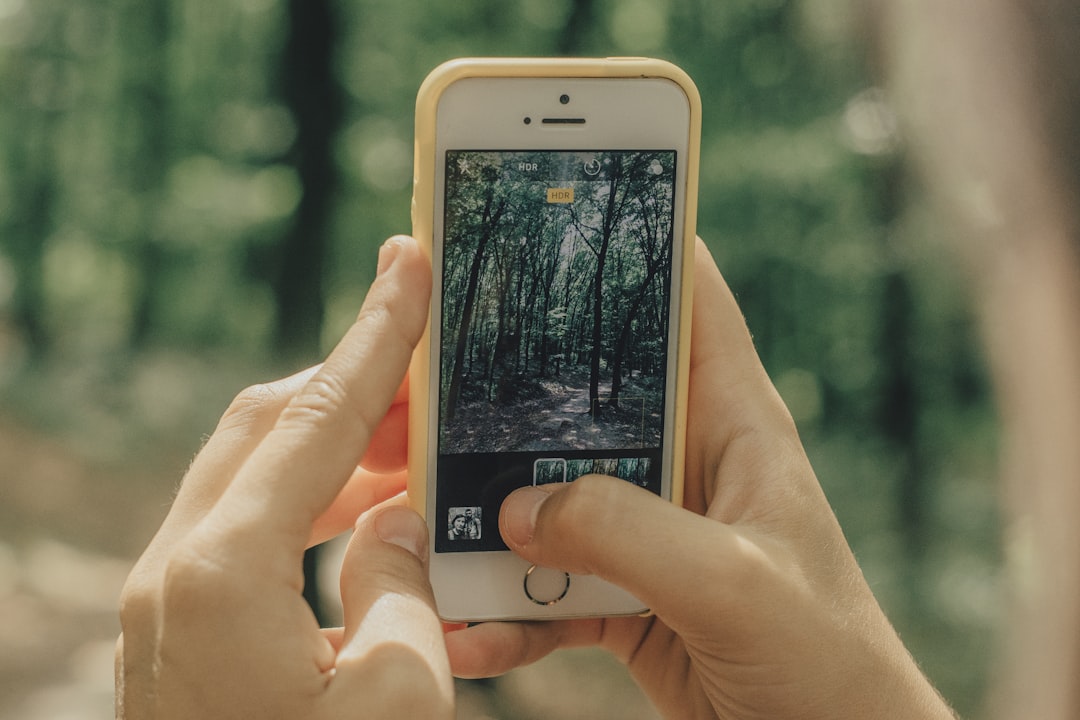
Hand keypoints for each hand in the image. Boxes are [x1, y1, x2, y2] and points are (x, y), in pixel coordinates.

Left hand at [116, 236, 452, 719]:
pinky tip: (371, 517)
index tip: (408, 268)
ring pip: (251, 475)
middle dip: (351, 383)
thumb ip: (400, 585)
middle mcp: (174, 570)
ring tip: (418, 444)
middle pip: (263, 426)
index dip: (376, 340)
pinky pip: (246, 530)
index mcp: (221, 575)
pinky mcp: (179, 633)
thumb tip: (392, 521)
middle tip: (429, 362)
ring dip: (335, 448)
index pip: (315, 420)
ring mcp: (165, 602)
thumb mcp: (399, 701)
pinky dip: (311, 504)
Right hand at [447, 238, 954, 719]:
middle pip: (581, 395)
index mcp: (734, 424)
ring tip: (414, 517)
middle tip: (419, 375)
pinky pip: (543, 585)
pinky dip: (501, 607)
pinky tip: (465, 629)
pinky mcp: (621, 593)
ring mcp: (647, 529)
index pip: (685, 300)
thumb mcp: (736, 582)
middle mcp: (683, 462)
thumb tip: (518, 507)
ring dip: (481, 508)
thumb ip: (631, 534)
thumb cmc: (827, 659)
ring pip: (545, 491)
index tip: (549, 200)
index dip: (629, 244)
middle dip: (503, 388)